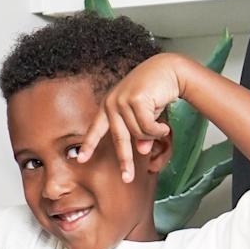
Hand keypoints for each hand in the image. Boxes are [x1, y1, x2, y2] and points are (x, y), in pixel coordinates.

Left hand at [76, 53, 192, 181]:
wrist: (169, 70)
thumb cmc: (155, 92)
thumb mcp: (144, 116)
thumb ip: (139, 133)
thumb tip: (141, 151)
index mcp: (109, 106)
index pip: (96, 129)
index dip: (89, 145)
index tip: (80, 159)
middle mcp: (112, 102)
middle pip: (119, 138)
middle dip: (125, 160)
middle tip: (127, 178)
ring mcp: (122, 99)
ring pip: (139, 133)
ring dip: (153, 134)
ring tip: (161, 126)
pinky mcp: (135, 99)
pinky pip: (148, 127)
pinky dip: (158, 130)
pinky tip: (164, 125)